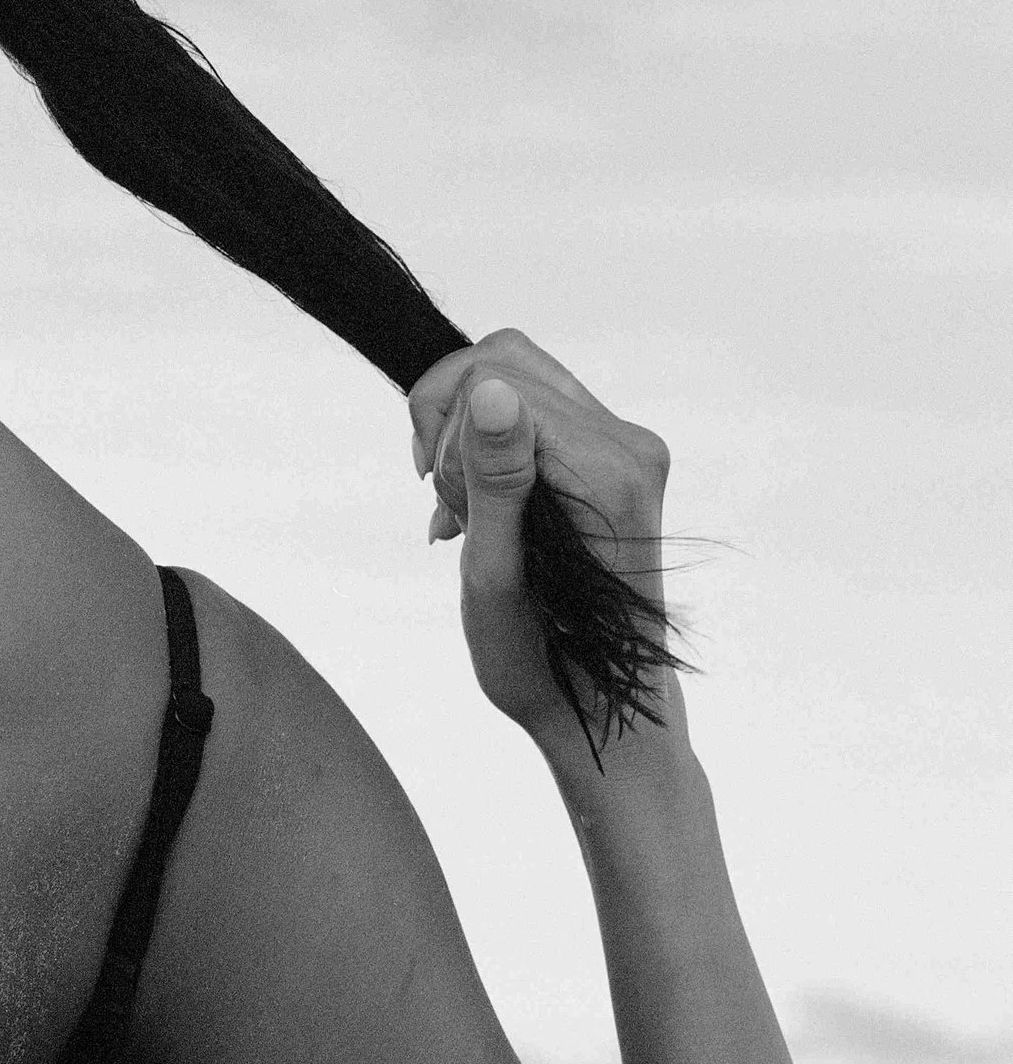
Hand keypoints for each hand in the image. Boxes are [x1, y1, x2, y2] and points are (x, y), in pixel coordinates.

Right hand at [407, 330, 674, 752]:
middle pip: (505, 361)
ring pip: (513, 375)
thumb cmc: (543, 659)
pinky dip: (484, 444)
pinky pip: (529, 407)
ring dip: (461, 431)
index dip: (445, 430)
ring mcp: (623, 446)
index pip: (499, 381)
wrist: (599, 702)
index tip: (435, 501)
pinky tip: (474, 504)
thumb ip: (496, 479)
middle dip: (449, 423)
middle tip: (442, 503)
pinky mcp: (608, 454)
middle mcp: (628, 444)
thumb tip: (490, 391)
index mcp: (609, 470)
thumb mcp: (497, 577)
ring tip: (456, 508)